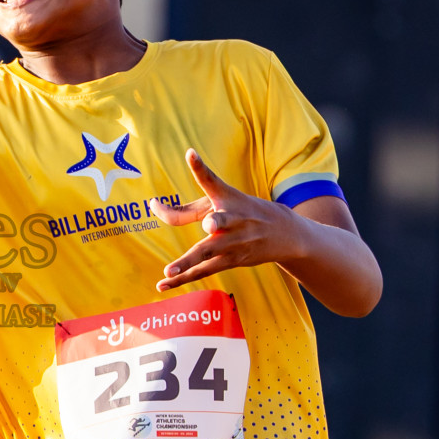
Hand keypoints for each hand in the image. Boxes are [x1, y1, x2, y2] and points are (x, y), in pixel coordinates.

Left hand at [149, 149, 300, 292]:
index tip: (191, 154)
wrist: (284, 232)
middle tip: (208, 224)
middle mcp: (233, 218)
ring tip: (168, 272)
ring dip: (189, 263)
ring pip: (209, 252)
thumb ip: (185, 208)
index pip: (212, 181)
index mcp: (228, 197)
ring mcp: (234, 241)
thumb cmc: (241, 211)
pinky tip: (164, 284)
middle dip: (215, 222)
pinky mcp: (233, 260)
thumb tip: (154, 207)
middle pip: (221, 221)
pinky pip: (205, 270)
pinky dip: (184, 279)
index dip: (200, 167)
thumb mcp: (221, 202)